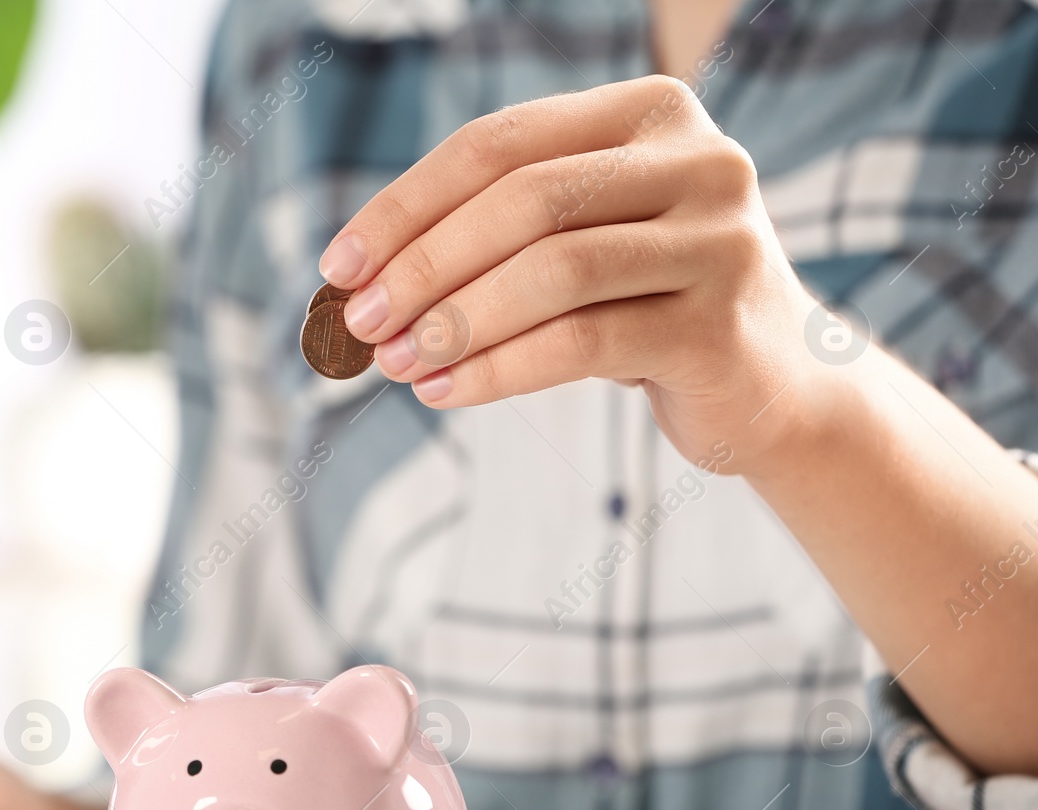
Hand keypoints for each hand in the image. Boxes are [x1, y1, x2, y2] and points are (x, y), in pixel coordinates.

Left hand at [321, 75, 828, 475]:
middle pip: (524, 200)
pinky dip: (498, 369)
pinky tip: (445, 393)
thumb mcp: (578, 244)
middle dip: (423, 264)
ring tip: (395, 363)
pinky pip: (583, 342)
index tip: (338, 264)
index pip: (501, 143)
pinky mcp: (719, 325)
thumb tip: (357, 277)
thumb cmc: (647, 303)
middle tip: (359, 322)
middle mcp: (698, 158)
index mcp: (650, 113)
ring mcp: (720, 239)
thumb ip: (494, 235)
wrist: (775, 383)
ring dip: (455, 321)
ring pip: (553, 272)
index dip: (407, 203)